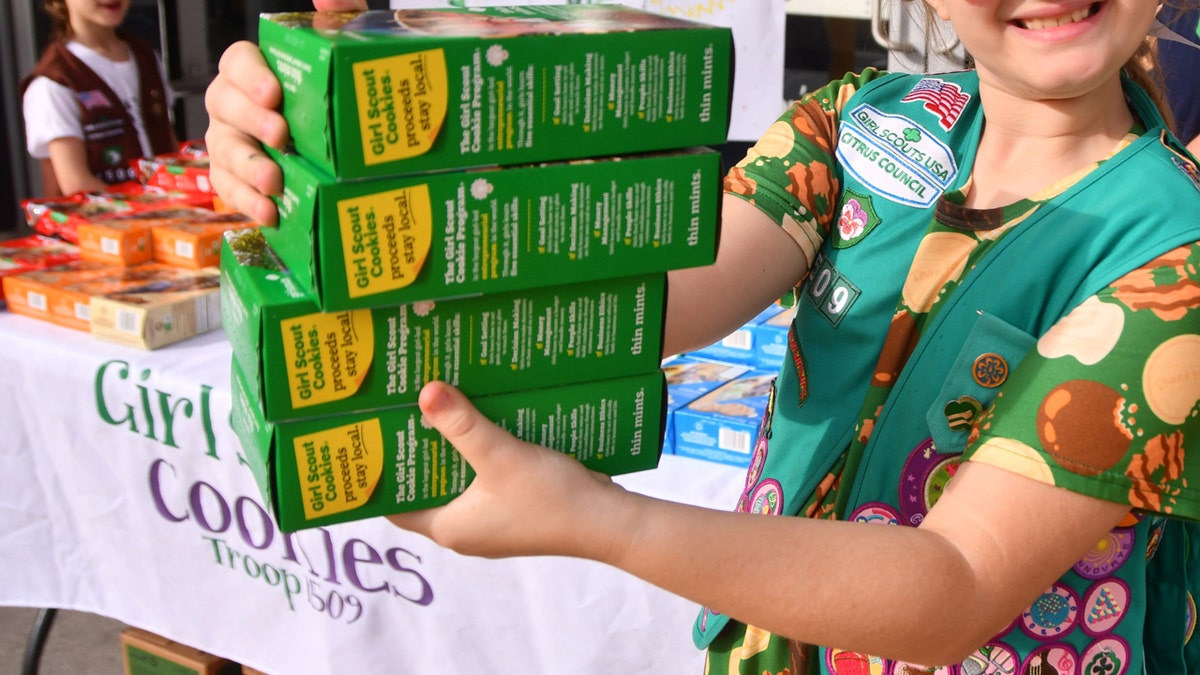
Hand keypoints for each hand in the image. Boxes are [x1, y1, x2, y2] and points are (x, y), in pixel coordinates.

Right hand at [203, 0, 366, 223]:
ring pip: (224, 151)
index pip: (237, 61)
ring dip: (248, 167)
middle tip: (282, 136)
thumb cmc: (330, 92)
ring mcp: (228, 142)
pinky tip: (270, 213)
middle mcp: (231, 104)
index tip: (275, 93)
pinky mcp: (233, 180)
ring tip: (275, 182)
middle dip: (252, 121)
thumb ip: (339, 18)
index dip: (251, 76)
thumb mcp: (339, 51)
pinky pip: (229, 190)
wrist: (337, 147)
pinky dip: (247, 202)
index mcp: (252, 71)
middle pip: (226, 105)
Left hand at [387, 381, 630, 560]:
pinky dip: (480, 452)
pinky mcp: (517, 509)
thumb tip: (425, 392)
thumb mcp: (499, 455)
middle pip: (427, 486)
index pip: (396, 506)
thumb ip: (462, 425)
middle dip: (418, 450)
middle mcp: (467, 529)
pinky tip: (484, 420)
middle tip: (404, 409)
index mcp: (450, 527)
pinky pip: (486, 478)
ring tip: (441, 406)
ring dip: (451, 448)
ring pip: (459, 480)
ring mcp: (494, 520)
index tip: (371, 439)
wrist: (608, 522)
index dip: (381, 476)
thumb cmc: (550, 499)